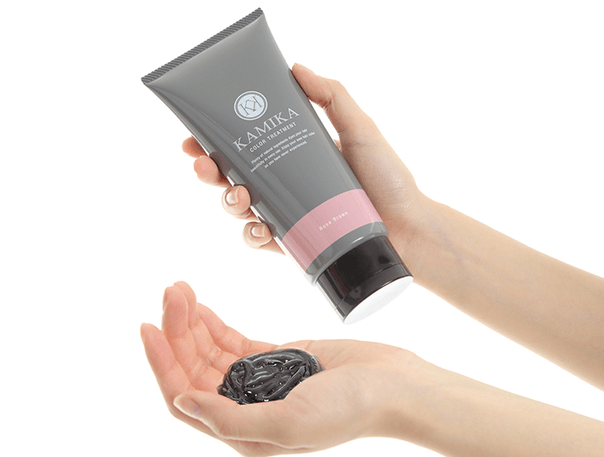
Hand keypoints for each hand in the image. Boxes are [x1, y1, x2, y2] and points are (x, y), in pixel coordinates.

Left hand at [140, 281, 423, 456]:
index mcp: (242, 432)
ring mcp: (258, 381)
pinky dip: (212, 323)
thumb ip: (229, 418)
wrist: (393, 386)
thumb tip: (181, 401)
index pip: (185, 397)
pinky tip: (199, 305)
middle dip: (177, 331)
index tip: (148, 327)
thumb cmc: (349, 410)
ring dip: (191, 322)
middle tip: (171, 292)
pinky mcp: (274, 358)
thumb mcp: (287, 423)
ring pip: (209, 352)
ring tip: (179, 289)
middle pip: (193, 368)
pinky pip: (231, 340)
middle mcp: (244, 408)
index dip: (161, 364)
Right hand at [182, 64, 423, 261]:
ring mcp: (287, 214)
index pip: (245, 144)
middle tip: (204, 164)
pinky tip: (261, 228)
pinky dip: (253, 235)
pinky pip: (261, 240)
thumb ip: (331, 95)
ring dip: (227, 201)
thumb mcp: (360, 128)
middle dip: (210, 170)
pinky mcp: (294, 243)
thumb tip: (295, 66)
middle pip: (233, 175)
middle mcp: (286, 183)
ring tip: (238, 194)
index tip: (193, 135)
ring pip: (240, 208)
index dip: (215, 140)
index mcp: (293, 154)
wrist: (409, 228)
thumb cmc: (388, 178)